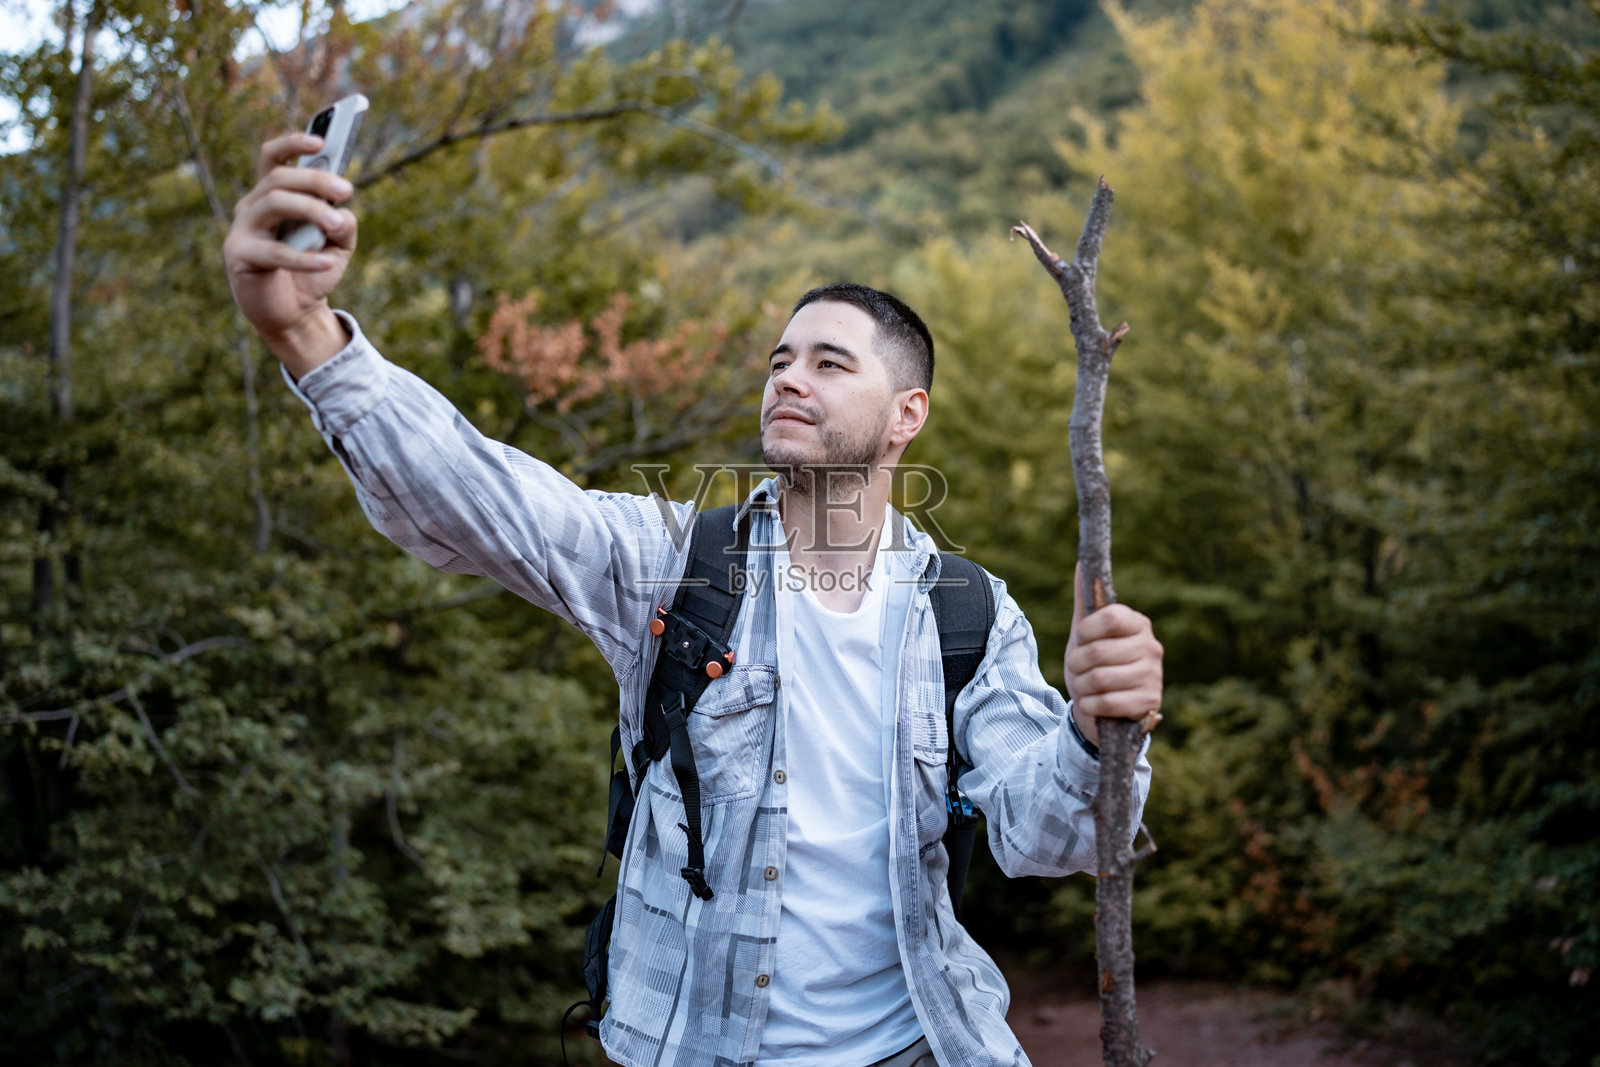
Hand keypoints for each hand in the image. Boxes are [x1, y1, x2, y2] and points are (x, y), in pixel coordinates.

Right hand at [222, 133, 358, 374]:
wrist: (294, 315)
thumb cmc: (313, 271)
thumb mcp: (339, 245)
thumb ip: (343, 223)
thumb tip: (341, 213)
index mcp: (273, 196)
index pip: (274, 159)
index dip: (293, 144)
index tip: (321, 140)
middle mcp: (253, 207)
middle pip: (278, 178)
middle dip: (315, 179)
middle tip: (347, 189)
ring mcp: (243, 230)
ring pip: (273, 203)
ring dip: (310, 208)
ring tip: (336, 223)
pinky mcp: (240, 257)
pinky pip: (273, 252)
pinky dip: (303, 257)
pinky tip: (327, 262)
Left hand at [1064, 563, 1163, 746]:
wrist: (1103, 708)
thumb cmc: (1094, 664)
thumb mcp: (1085, 633)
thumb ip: (1085, 600)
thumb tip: (1081, 562)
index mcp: (1137, 623)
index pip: (1110, 616)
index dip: (1085, 631)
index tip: (1080, 639)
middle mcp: (1151, 646)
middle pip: (1097, 652)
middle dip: (1076, 664)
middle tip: (1079, 668)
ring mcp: (1154, 675)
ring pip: (1099, 679)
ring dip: (1081, 686)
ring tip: (1086, 686)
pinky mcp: (1149, 702)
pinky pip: (1106, 702)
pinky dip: (1090, 705)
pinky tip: (1094, 703)